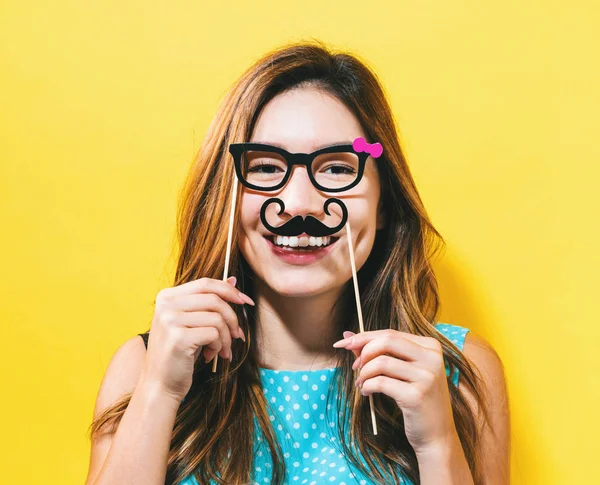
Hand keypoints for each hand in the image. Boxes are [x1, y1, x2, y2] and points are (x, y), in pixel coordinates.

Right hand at [141, 276, 253, 401]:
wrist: (160, 384)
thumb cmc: (180, 352)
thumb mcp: (194, 322)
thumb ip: (209, 300)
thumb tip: (233, 280)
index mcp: (167, 296)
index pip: (206, 283)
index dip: (229, 290)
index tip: (246, 302)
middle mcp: (166, 304)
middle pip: (214, 299)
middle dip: (232, 317)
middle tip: (237, 335)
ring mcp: (170, 320)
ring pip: (217, 318)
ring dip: (226, 337)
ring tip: (222, 350)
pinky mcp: (178, 337)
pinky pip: (214, 334)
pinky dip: (219, 346)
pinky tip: (210, 356)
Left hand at [333, 329, 458, 453]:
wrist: (437, 435)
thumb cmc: (416, 399)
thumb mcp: (401, 371)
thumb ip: (376, 351)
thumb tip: (347, 334)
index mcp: (431, 346)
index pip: (390, 333)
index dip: (363, 337)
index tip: (343, 344)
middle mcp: (432, 358)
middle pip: (386, 341)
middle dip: (363, 352)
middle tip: (355, 368)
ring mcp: (427, 377)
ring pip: (381, 362)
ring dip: (364, 373)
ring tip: (362, 384)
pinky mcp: (417, 396)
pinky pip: (381, 383)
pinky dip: (367, 386)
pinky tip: (367, 393)